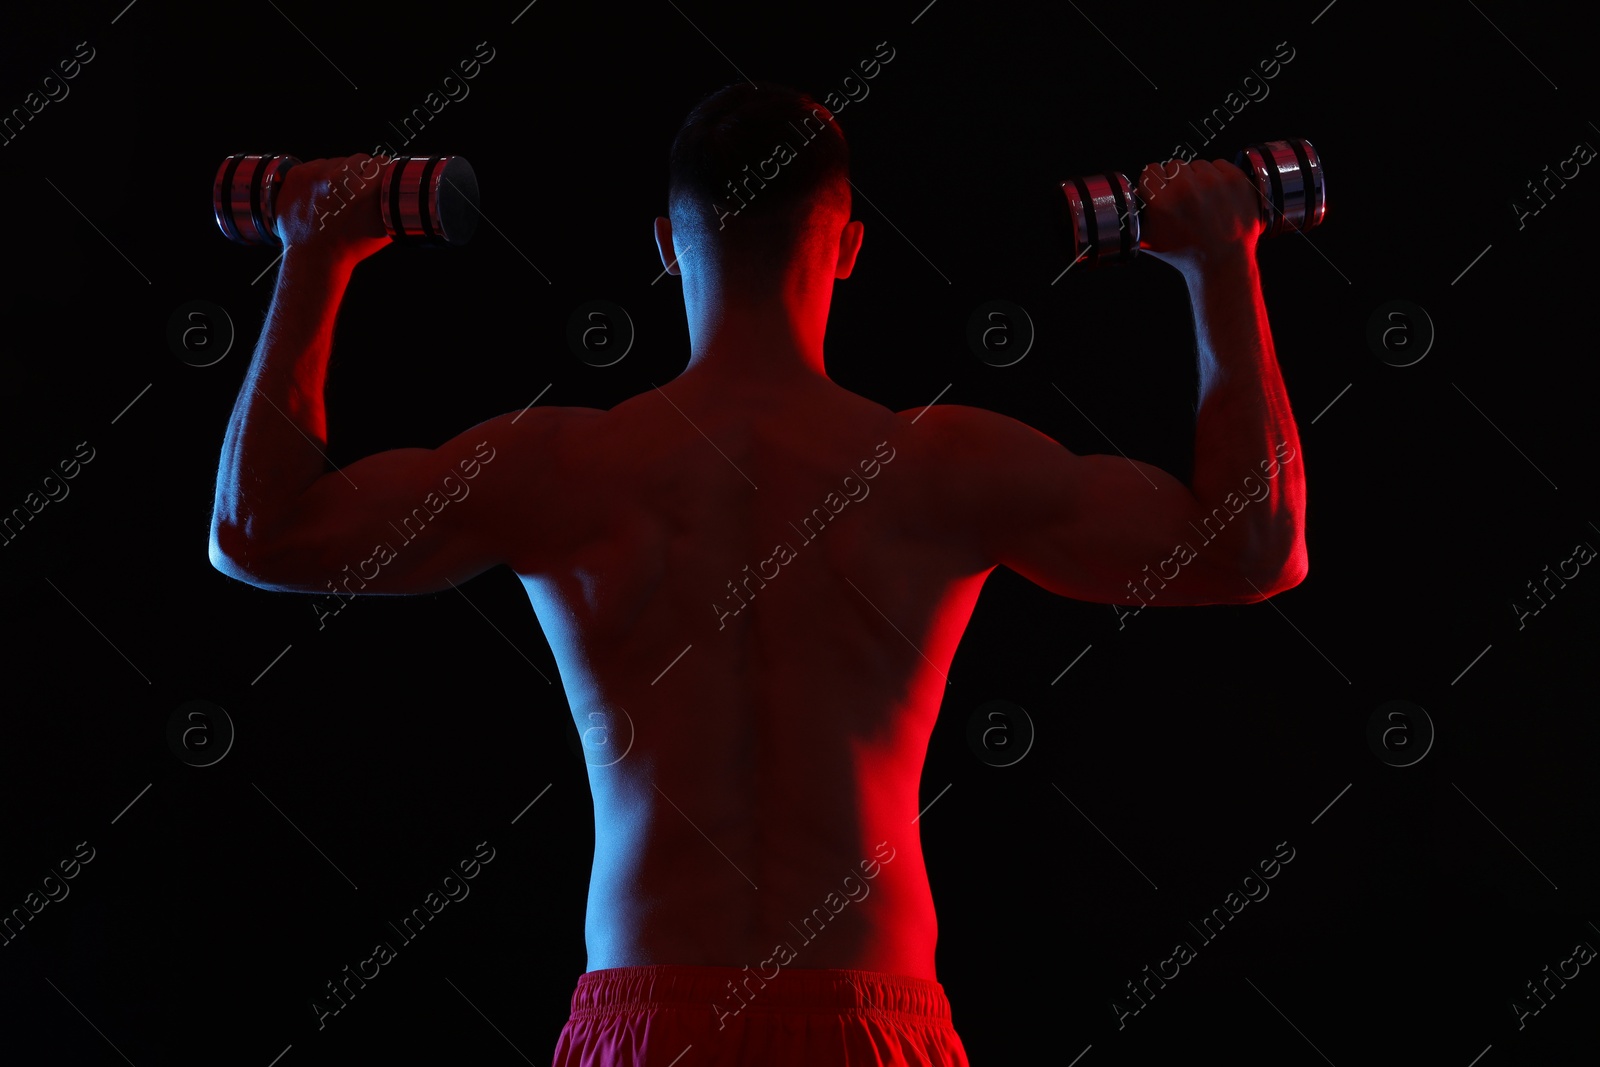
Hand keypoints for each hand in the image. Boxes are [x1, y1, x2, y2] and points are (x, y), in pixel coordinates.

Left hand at [274, 154, 390, 268]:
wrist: (314, 257)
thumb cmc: (348, 247)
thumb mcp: (384, 229)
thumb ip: (394, 206)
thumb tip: (400, 188)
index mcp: (365, 191)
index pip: (382, 162)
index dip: (382, 172)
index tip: (378, 180)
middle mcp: (340, 179)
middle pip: (359, 159)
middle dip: (360, 174)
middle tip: (354, 195)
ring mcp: (315, 174)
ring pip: (336, 161)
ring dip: (338, 175)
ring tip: (335, 199)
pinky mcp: (298, 174)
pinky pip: (316, 164)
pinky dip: (319, 177)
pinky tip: (320, 196)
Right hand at [1136, 158, 1261, 275]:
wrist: (1223, 264)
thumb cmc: (1186, 254)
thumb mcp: (1148, 240)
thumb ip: (1136, 215)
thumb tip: (1131, 195)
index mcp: (1162, 202)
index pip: (1151, 170)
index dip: (1156, 183)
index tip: (1163, 193)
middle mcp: (1186, 189)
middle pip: (1174, 165)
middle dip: (1177, 181)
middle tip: (1186, 202)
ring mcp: (1213, 182)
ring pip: (1198, 165)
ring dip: (1199, 179)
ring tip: (1204, 202)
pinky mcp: (1234, 179)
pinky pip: (1219, 164)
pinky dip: (1218, 177)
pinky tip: (1218, 197)